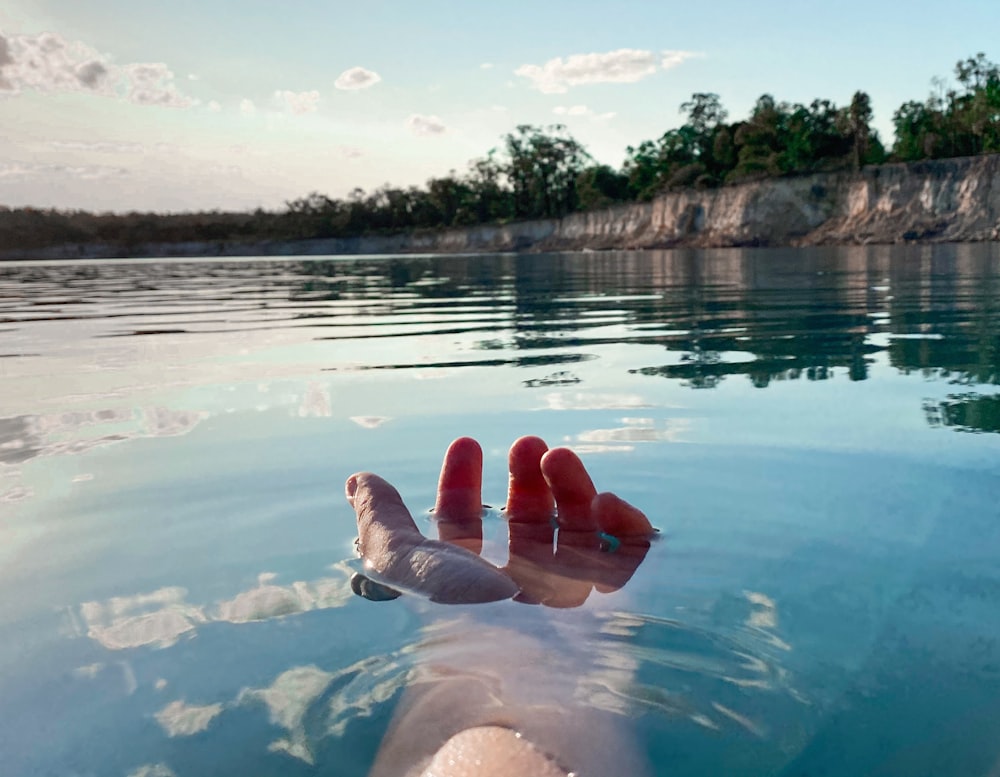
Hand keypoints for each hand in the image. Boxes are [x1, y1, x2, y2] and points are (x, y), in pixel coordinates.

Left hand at [345, 436, 654, 606]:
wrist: (519, 683)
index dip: (462, 483)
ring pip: (575, 532)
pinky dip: (625, 526)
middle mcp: (515, 592)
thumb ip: (381, 521)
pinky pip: (625, 559)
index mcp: (466, 585)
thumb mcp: (404, 564)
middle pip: (525, 524)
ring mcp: (565, 598)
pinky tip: (607, 504)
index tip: (466, 443)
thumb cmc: (456, 623)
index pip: (464, 527)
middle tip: (530, 444)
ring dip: (572, 488)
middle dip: (527, 478)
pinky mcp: (611, 607)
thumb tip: (358, 479)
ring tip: (561, 458)